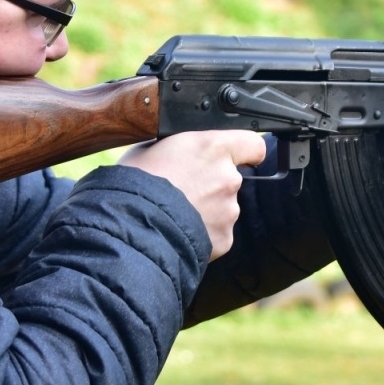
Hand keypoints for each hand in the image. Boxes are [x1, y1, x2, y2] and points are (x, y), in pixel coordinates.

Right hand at [119, 131, 267, 259]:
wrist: (129, 226)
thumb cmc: (134, 183)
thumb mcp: (152, 147)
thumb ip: (182, 146)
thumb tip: (184, 149)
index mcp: (213, 148)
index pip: (253, 145)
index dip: (246, 152)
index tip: (240, 157)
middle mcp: (228, 178)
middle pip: (231, 178)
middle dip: (213, 184)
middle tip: (183, 191)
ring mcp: (229, 211)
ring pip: (224, 207)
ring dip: (207, 210)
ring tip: (175, 213)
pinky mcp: (224, 239)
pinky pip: (217, 232)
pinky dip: (203, 233)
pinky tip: (179, 230)